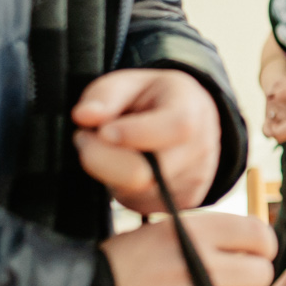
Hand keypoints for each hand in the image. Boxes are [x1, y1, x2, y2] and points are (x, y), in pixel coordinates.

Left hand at [74, 69, 220, 211]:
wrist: (190, 122)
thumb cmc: (154, 99)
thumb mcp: (129, 83)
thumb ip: (104, 95)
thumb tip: (84, 116)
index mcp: (192, 109)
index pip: (175, 127)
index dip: (133, 133)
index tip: (102, 131)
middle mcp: (201, 148)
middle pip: (145, 174)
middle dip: (103, 160)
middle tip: (87, 139)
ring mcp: (195, 180)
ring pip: (136, 191)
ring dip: (111, 174)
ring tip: (110, 150)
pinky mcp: (184, 202)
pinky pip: (141, 203)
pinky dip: (124, 187)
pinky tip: (126, 167)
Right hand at [83, 212, 276, 285]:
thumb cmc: (116, 270)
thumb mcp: (158, 235)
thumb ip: (203, 240)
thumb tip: (247, 249)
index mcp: (193, 232)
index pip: (259, 235)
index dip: (261, 249)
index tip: (252, 257)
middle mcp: (200, 264)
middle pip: (260, 274)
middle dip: (249, 283)